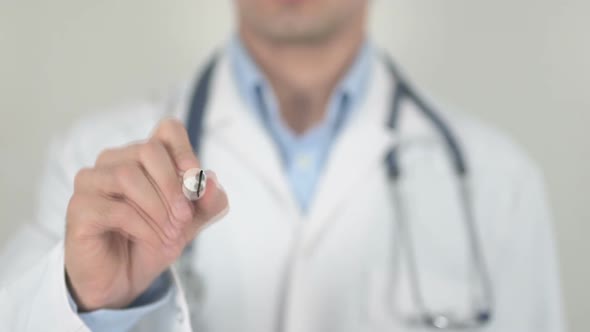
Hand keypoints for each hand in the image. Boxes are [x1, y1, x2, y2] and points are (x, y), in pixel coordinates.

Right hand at [64, 119, 228, 310]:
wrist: (124, 279)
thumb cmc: (153, 240)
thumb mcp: (192, 221)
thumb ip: (208, 201)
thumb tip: (211, 181)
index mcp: (143, 156)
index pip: (167, 130)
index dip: (185, 150)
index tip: (195, 181)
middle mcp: (114, 161)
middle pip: (148, 150)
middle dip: (173, 186)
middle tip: (184, 219)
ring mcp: (92, 182)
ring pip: (128, 175)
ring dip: (158, 209)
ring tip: (171, 235)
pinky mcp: (80, 209)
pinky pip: (115, 208)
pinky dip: (143, 227)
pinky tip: (153, 240)